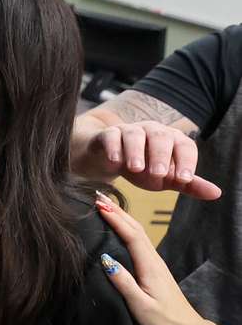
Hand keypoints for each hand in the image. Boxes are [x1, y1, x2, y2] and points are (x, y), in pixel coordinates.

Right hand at [85, 120, 219, 199]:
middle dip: (161, 155)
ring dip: (136, 151)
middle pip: (160, 136)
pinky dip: (113, 147)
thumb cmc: (143, 169)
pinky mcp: (108, 135)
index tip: (184, 179)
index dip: (186, 161)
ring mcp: (129, 131)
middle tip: (159, 174)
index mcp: (172, 140)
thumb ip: (188, 185)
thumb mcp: (166, 179)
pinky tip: (115, 161)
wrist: (109, 160)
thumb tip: (216, 193)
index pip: (184, 146)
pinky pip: (111, 136)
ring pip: (135, 134)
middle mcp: (152, 131)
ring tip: (136, 168)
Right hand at [94, 192, 204, 324]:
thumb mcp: (140, 305)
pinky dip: (126, 228)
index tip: (99, 206)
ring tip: (105, 206)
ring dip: (122, 217)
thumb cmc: (163, 319)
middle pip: (136, 229)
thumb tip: (105, 259)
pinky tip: (118, 227)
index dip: (116, 219)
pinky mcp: (153, 267)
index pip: (131, 236)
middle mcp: (153, 259)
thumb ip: (123, 282)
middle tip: (97, 198)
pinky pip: (138, 241)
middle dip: (117, 212)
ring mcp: (154, 262)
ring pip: (138, 233)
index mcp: (149, 266)